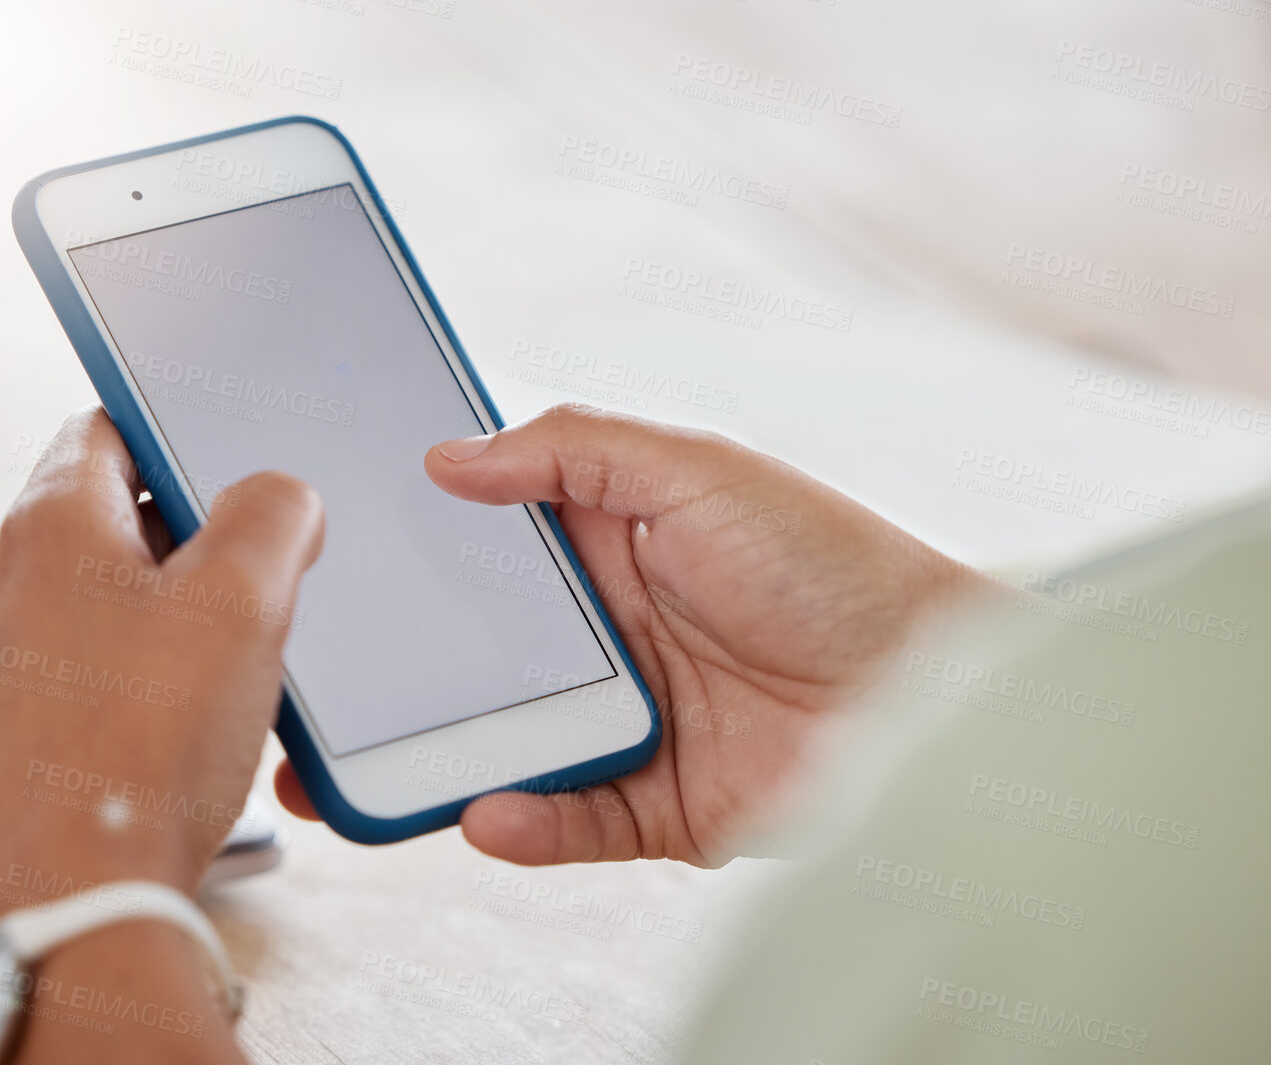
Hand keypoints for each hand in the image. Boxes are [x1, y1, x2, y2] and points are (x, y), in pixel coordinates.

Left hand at [0, 408, 322, 918]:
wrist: (73, 905)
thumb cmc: (145, 749)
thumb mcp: (245, 600)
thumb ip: (273, 515)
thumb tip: (279, 497)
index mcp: (48, 527)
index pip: (109, 428)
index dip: (180, 435)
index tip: (234, 466)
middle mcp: (0, 588)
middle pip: (111, 525)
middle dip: (193, 546)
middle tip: (256, 585)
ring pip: (102, 611)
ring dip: (171, 625)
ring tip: (231, 674)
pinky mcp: (4, 741)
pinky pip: (85, 686)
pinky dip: (137, 692)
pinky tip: (185, 738)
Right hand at [275, 404, 987, 867]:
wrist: (942, 688)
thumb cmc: (833, 562)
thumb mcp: (699, 470)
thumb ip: (573, 450)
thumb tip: (450, 455)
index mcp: (617, 546)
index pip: (495, 547)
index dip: (426, 550)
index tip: (348, 554)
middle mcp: (617, 634)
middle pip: (489, 654)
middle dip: (413, 667)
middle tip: (328, 675)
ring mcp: (635, 721)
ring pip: (514, 741)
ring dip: (447, 752)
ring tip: (369, 765)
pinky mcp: (661, 804)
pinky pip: (572, 819)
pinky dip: (526, 820)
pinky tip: (486, 809)